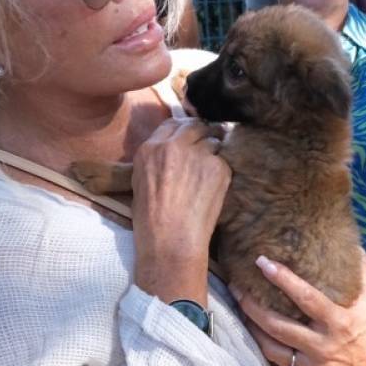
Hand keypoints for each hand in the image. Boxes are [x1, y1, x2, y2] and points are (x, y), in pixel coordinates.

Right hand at [131, 118, 229, 301]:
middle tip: (206, 148)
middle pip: (195, 126)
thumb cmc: (151, 220)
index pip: (172, 123)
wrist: (171, 241)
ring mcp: (198, 154)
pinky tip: (214, 189)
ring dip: (213, 152)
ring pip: (213, 141)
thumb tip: (171, 150)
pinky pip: (224, 161)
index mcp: (150, 148)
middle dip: (202, 134)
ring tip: (208, 174)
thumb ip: (156, 160)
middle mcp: (174, 145)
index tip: (189, 138)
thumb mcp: (141, 182)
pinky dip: (221, 171)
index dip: (183, 131)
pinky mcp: (218, 167)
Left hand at [235, 250, 365, 365]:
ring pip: (272, 348)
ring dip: (252, 327)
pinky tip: (255, 331)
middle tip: (237, 287)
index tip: (262, 262)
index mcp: (340, 321)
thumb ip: (355, 268)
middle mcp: (325, 346)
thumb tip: (342, 236)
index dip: (283, 280)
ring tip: (239, 308)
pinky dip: (265, 346)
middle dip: (253, 306)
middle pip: (279, 325)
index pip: (306, 298)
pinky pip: (280, 363)